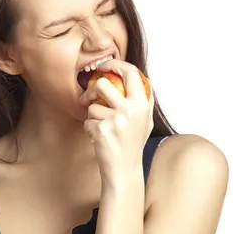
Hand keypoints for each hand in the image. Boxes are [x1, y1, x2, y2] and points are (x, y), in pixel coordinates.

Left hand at [79, 60, 153, 182]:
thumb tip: (130, 76)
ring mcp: (116, 120)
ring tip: (102, 129)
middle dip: (91, 91)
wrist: (124, 169)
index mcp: (143, 104)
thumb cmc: (132, 143)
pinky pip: (87, 121)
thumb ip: (140, 99)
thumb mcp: (145, 120)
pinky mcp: (102, 130)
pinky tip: (100, 139)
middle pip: (102, 84)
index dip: (115, 64)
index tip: (104, 66)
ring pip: (92, 106)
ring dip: (93, 117)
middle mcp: (131, 110)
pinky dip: (90, 129)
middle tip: (88, 98)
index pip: (131, 72)